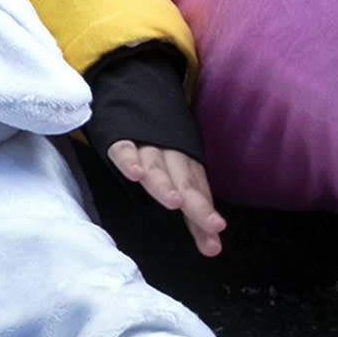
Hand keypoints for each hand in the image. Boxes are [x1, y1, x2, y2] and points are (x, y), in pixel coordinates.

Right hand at [107, 140, 226, 256]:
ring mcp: (144, 143)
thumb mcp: (177, 172)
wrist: (134, 89)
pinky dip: (129, 160)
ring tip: (175, 202)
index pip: (199, 191)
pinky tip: (135, 174)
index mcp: (186, 163)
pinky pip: (124, 148)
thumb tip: (213, 247)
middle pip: (184, 180)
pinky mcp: (120, 135)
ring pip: (156, 165)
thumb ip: (192, 211)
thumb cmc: (158, 143)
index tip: (217, 232)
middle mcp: (170, 154)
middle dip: (197, 203)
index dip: (206, 213)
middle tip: (212, 224)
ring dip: (164, 183)